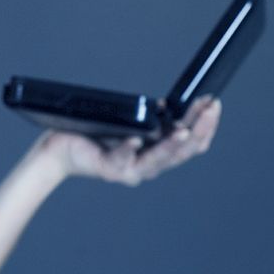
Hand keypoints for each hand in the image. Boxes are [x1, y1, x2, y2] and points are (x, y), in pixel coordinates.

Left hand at [42, 95, 222, 186]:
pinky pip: (121, 160)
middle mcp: (147, 166)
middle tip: (211, 109)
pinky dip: (129, 149)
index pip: (191, 144)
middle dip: (200, 129)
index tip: (213, 103)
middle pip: (183, 152)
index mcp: (156, 154)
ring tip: (185, 130)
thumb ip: (149, 120)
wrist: (60, 148)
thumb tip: (166, 106)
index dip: (205, 125)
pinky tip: (136, 140)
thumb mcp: (129, 123)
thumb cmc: (94, 134)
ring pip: (158, 159)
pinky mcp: (107, 169)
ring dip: (173, 144)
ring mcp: (129, 170)